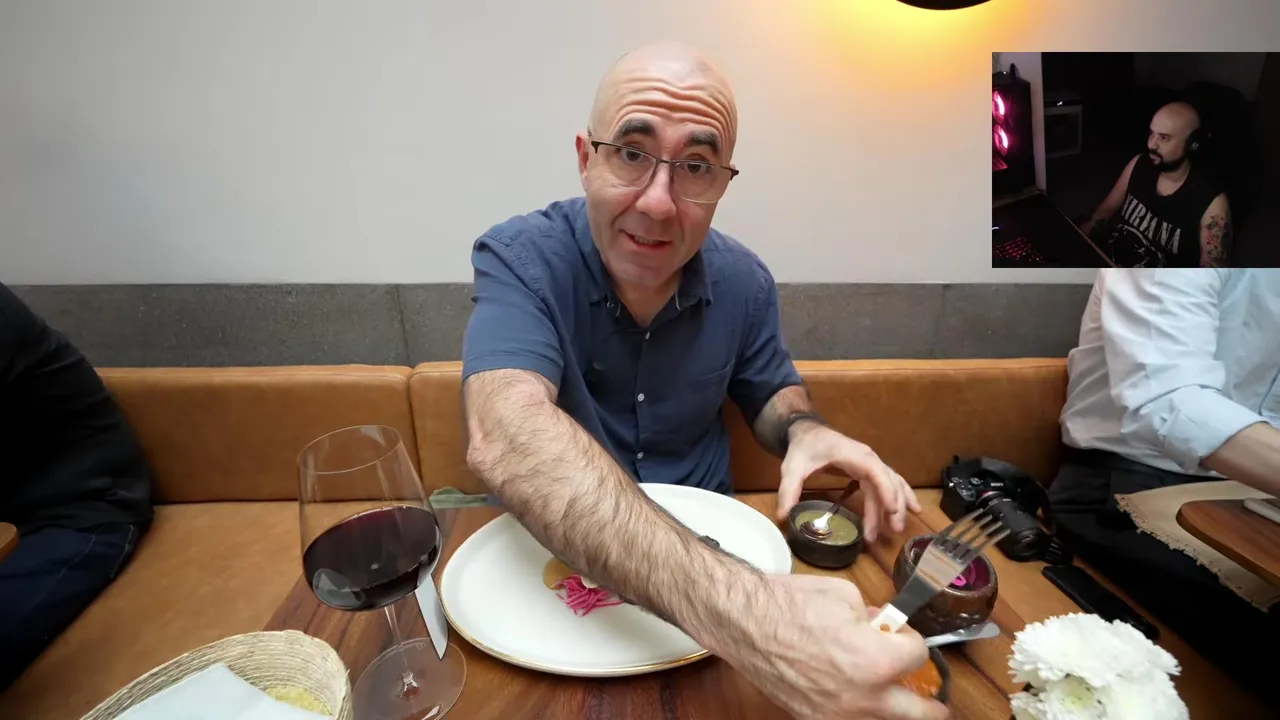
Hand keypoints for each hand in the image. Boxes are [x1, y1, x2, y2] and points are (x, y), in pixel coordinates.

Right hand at [729, 574, 947, 719]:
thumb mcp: (845, 598)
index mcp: (875, 661)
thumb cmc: (789, 605)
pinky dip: (858, 713)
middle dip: (931, 707)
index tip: (899, 633)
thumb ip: (872, 620)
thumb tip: (881, 629)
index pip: (917, 656)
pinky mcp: (812, 718)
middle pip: (916, 713)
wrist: (744, 622)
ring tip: (900, 704)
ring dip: (893, 711)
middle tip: (939, 706)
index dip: (909, 639)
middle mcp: (861, 697)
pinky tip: (857, 700)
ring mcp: (835, 714)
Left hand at [776, 423, 920, 541]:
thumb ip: (788, 490)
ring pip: (892, 483)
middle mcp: (868, 458)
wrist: (808, 432)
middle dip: (892, 506)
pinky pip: (891, 482)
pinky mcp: (870, 470)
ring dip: (898, 505)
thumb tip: (783, 517)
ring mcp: (871, 463)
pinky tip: (914, 510)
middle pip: (887, 481)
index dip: (885, 490)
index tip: (891, 510)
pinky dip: (902, 495)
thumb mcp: (792, 467)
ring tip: (898, 529)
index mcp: (852, 454)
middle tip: (891, 531)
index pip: (875, 472)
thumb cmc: (804, 447)